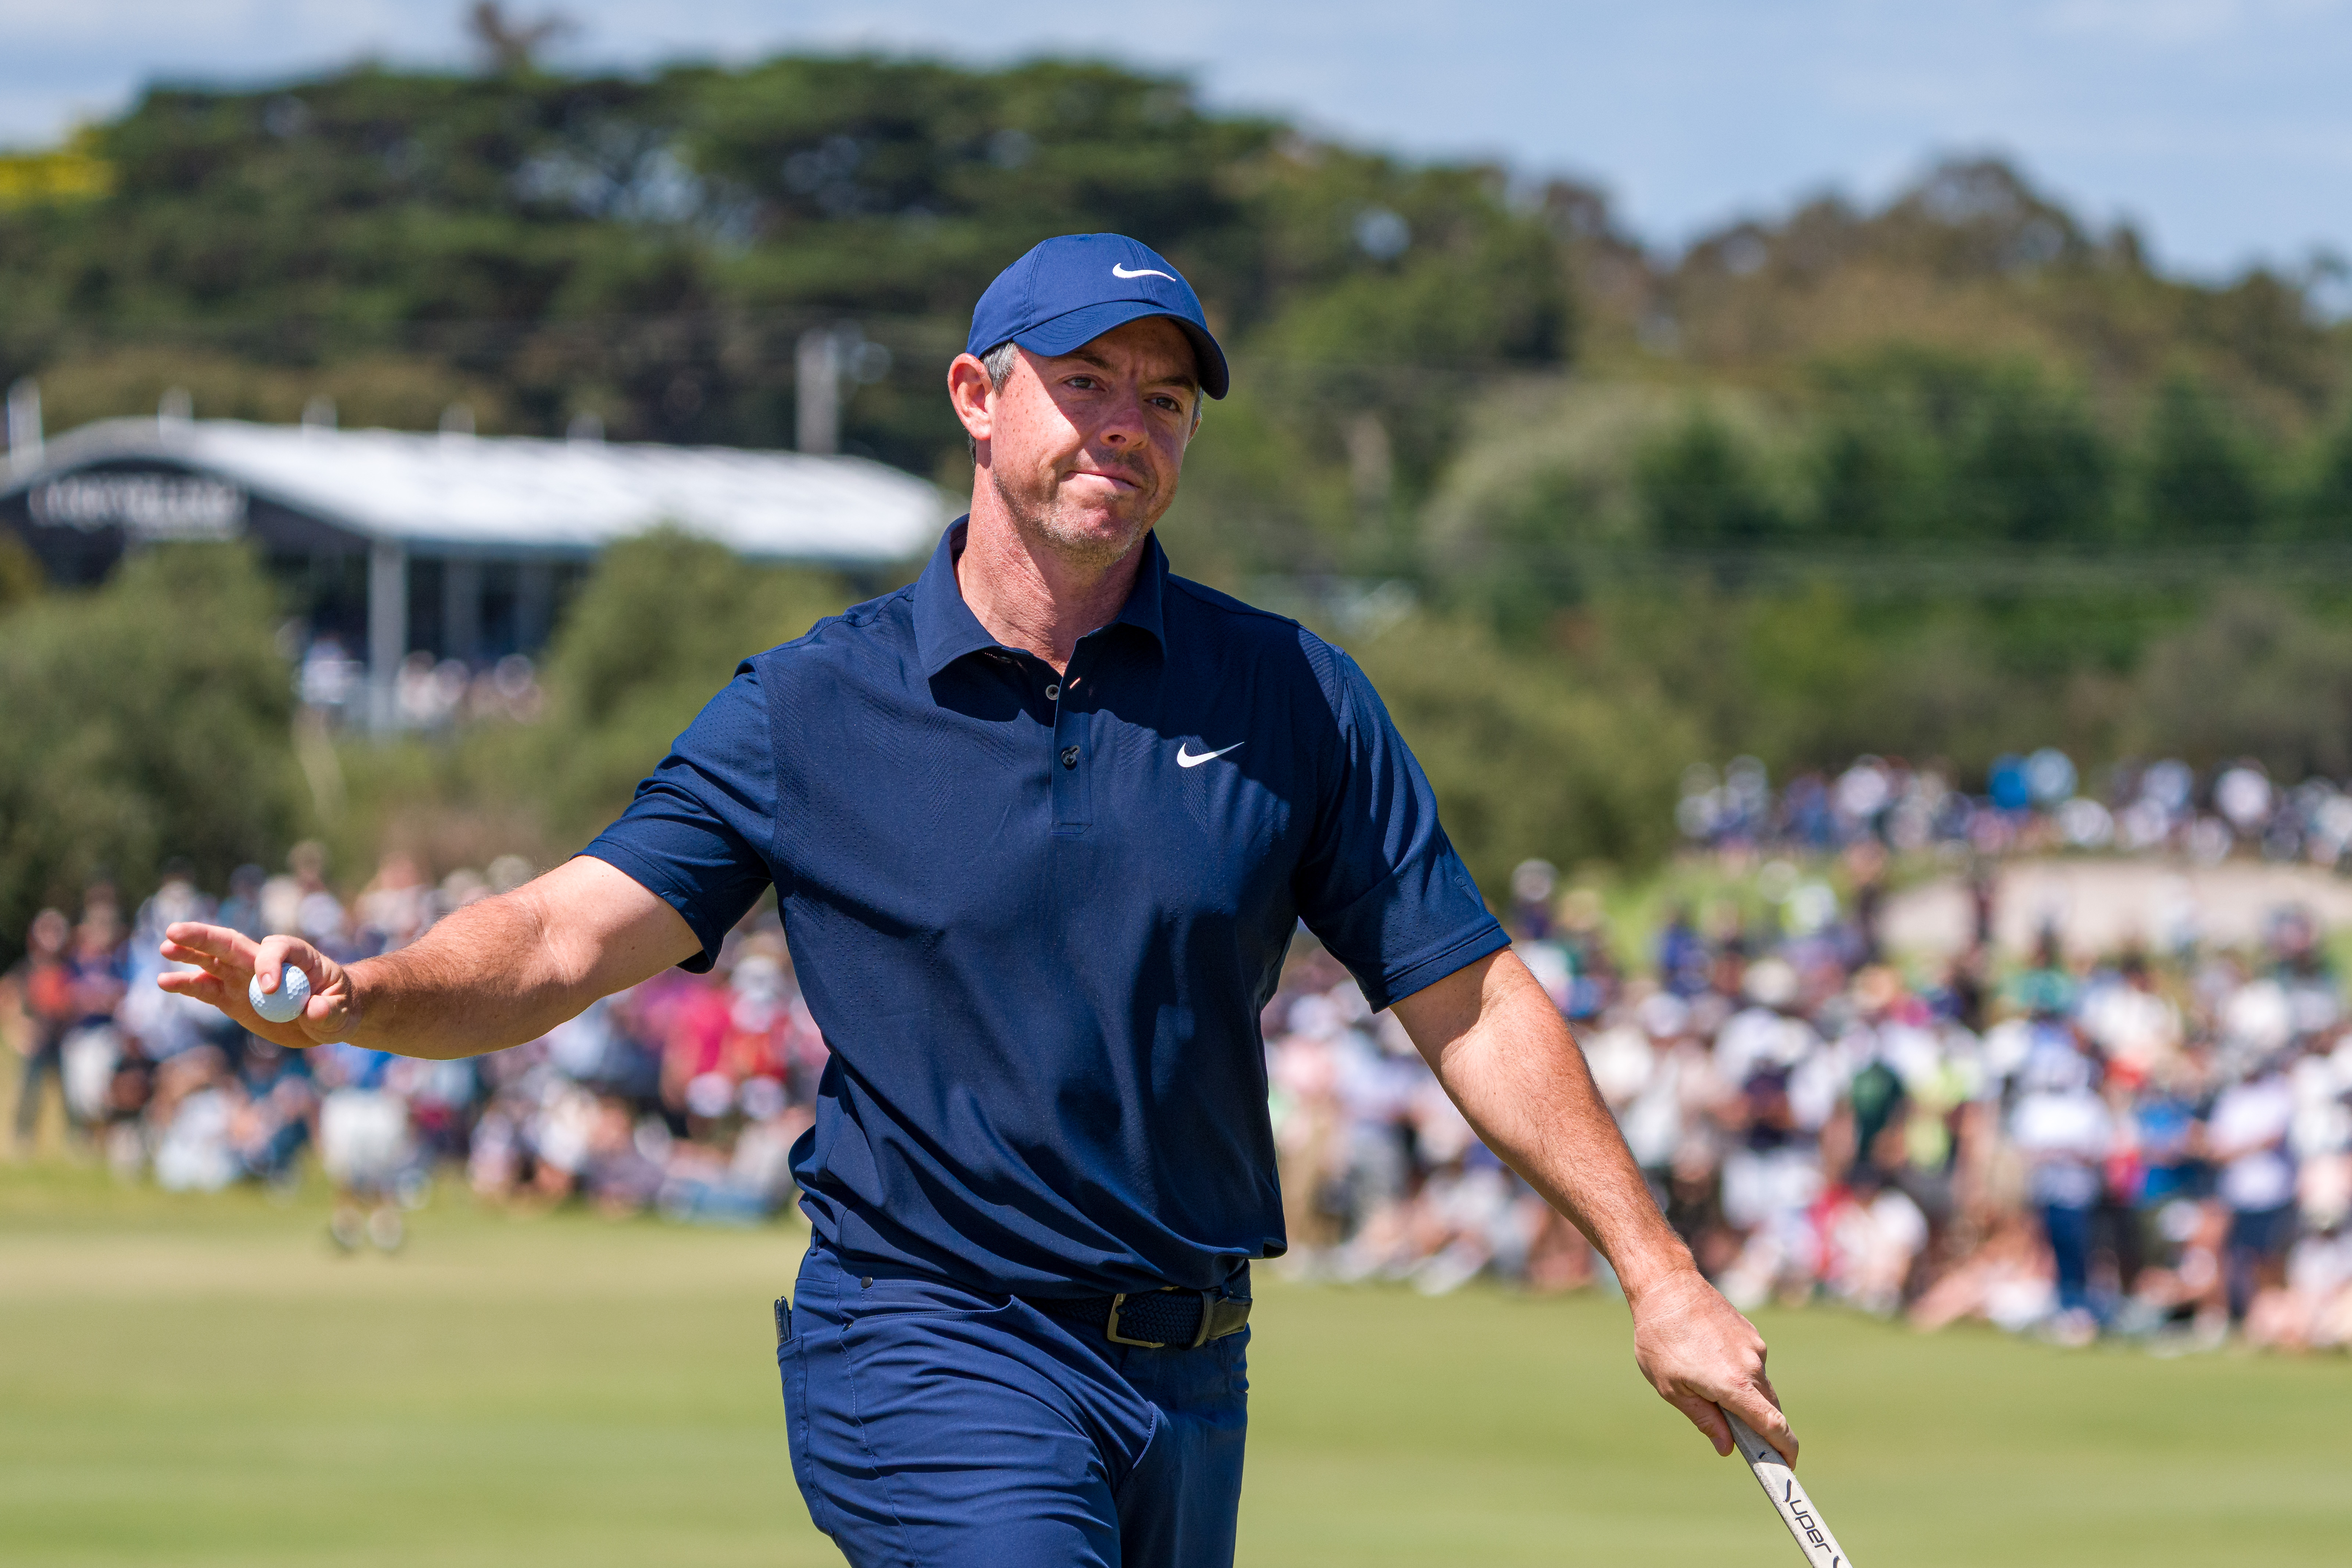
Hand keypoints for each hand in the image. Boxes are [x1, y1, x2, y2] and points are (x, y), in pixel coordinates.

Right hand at [157, 922, 355, 1048]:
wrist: (327, 1017)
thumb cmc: (340, 1006)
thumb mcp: (343, 1011)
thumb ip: (329, 1011)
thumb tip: (314, 1010)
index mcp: (297, 955)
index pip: (276, 949)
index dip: (270, 965)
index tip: (270, 990)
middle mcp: (264, 961)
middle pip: (231, 943)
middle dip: (204, 937)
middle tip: (175, 930)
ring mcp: (244, 979)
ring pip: (211, 961)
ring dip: (188, 953)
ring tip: (166, 946)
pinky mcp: (232, 998)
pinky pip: (205, 990)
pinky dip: (186, 985)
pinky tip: (165, 982)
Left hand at [1628, 1265, 1797, 1466]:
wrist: (1666, 1285)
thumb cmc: (1660, 1338)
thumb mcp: (1671, 1388)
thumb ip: (1704, 1419)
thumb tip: (1727, 1447)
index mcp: (1734, 1384)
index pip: (1773, 1424)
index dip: (1785, 1448)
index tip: (1789, 1466)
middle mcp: (1752, 1366)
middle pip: (1769, 1408)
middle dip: (1759, 1426)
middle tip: (1738, 1435)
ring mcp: (1754, 1347)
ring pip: (1759, 1385)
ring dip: (1744, 1395)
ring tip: (1705, 1383)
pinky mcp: (1751, 1333)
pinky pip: (1752, 1364)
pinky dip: (1739, 1373)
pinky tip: (1709, 1361)